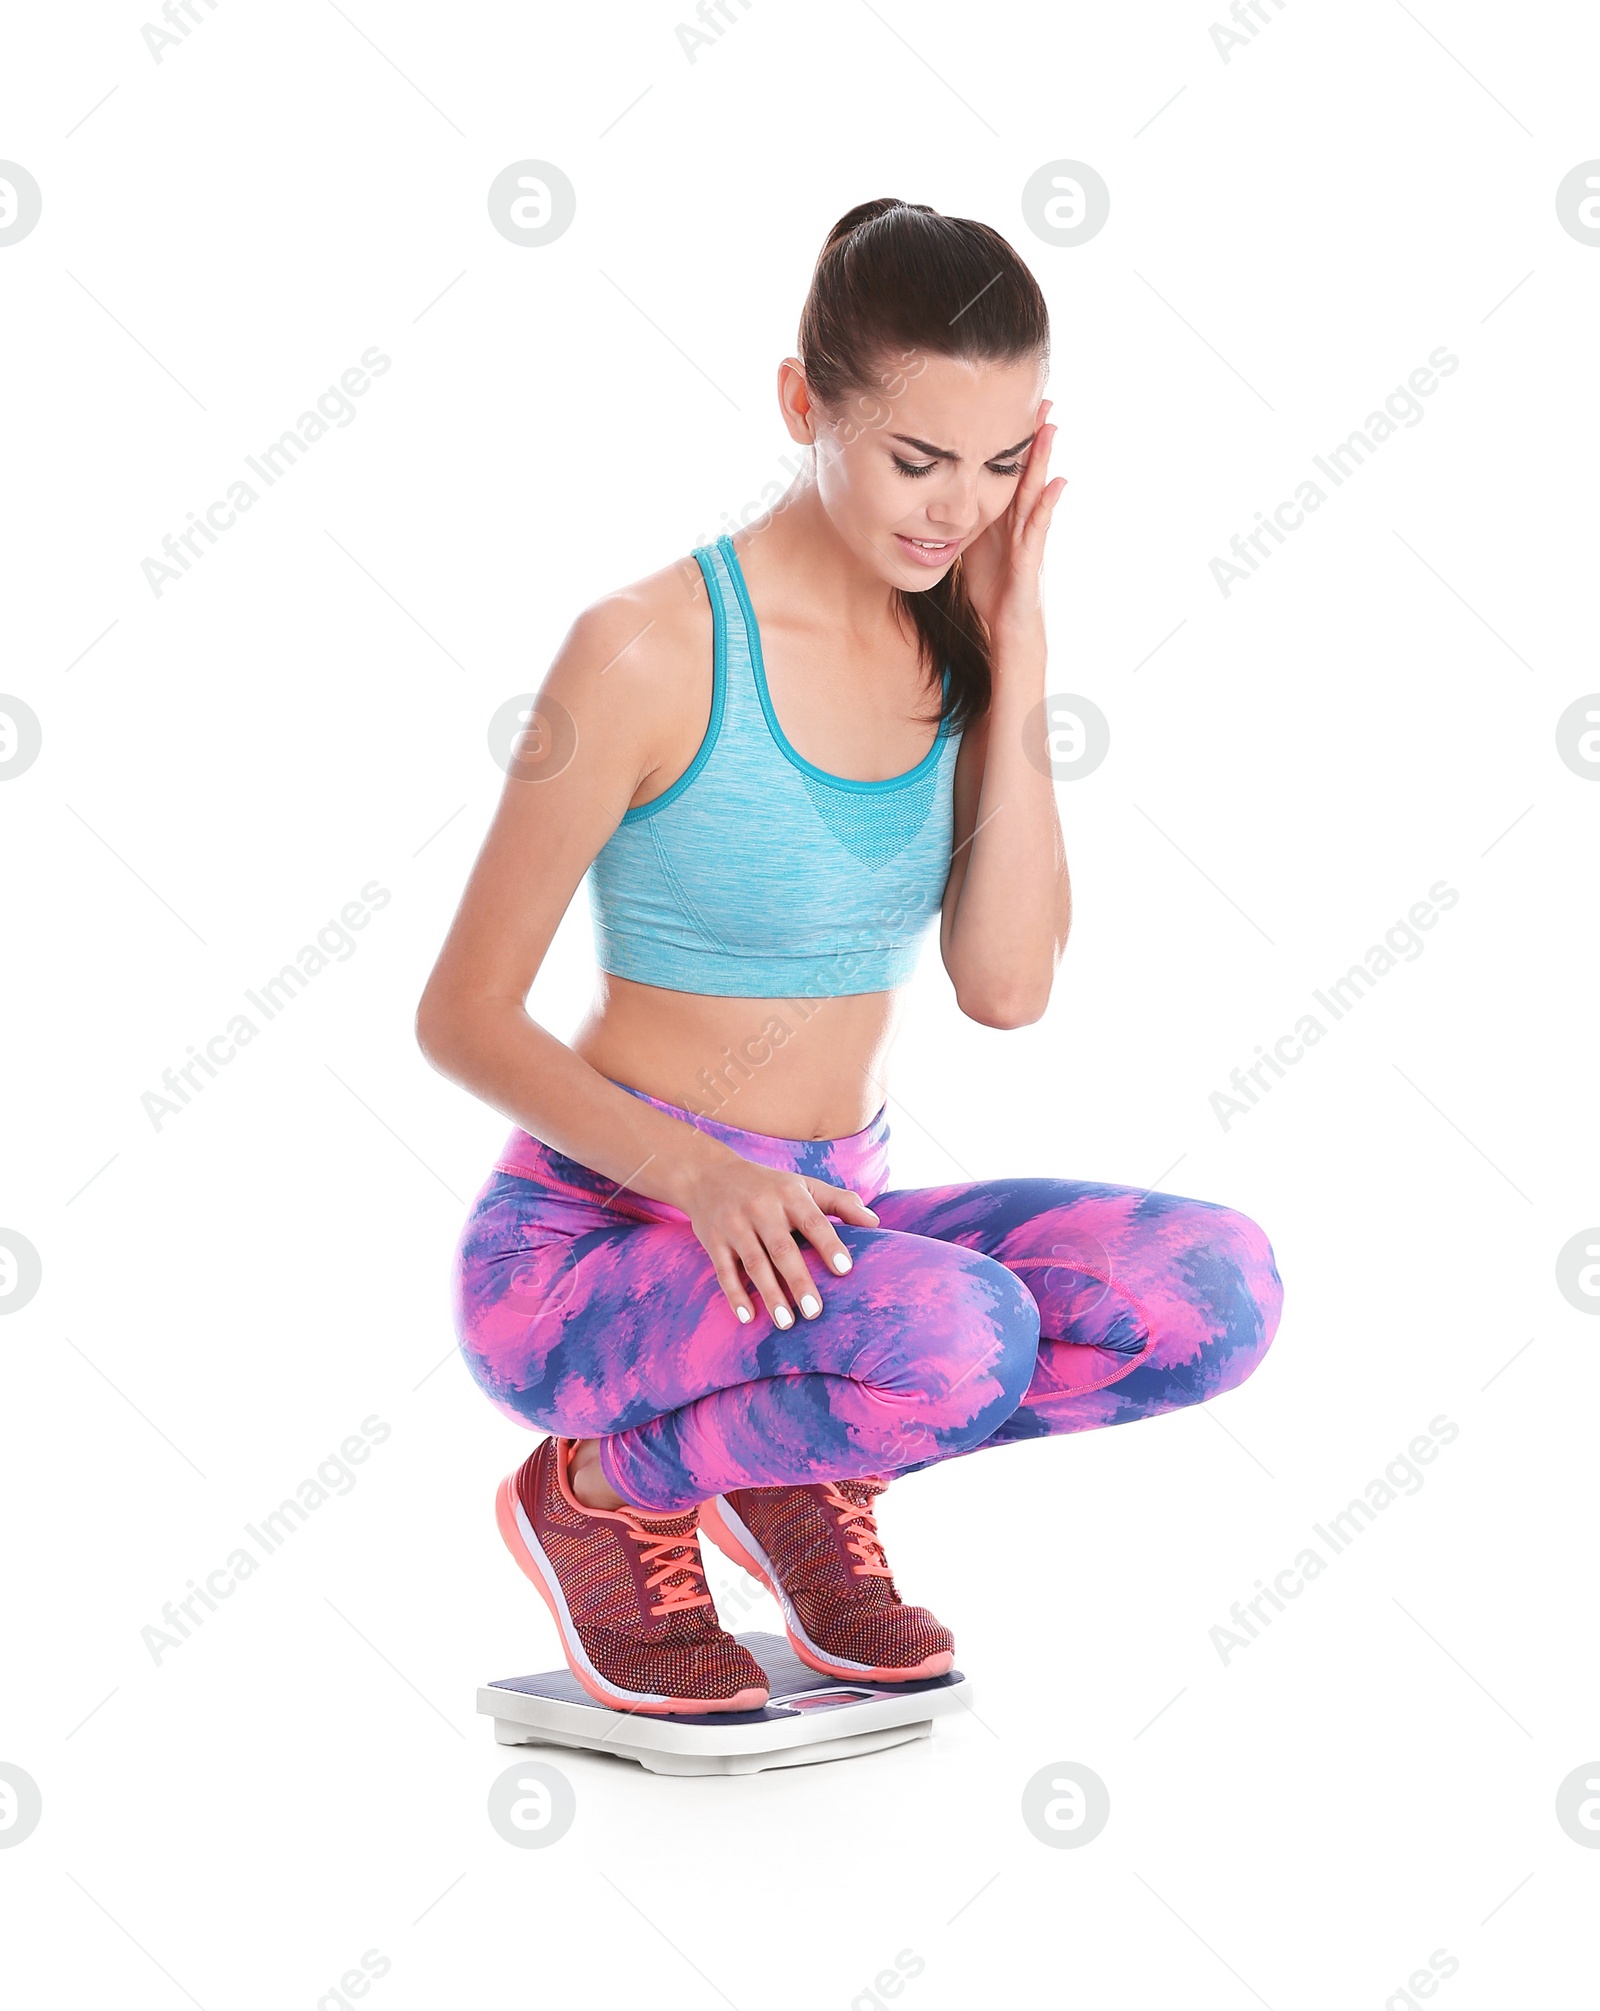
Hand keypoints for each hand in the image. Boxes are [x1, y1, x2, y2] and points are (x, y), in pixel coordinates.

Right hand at [681, 1152, 878, 1326]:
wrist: (708, 1174)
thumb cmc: (768, 1186)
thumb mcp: (803, 1185)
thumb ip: (840, 1202)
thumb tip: (876, 1223)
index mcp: (789, 1195)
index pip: (813, 1221)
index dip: (829, 1245)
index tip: (845, 1270)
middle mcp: (761, 1208)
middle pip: (782, 1248)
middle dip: (799, 1280)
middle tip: (815, 1312)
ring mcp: (734, 1225)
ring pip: (754, 1263)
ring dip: (770, 1295)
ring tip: (786, 1323)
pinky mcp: (713, 1241)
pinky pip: (723, 1271)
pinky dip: (735, 1295)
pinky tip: (748, 1318)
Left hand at [958, 398, 1066, 650]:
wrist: (1007, 628)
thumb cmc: (992, 589)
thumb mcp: (969, 546)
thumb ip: (962, 521)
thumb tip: (937, 501)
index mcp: (1002, 517)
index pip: (1007, 472)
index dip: (1010, 443)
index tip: (1012, 408)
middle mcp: (1019, 522)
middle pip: (1026, 472)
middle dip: (1034, 438)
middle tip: (1042, 400)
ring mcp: (1028, 538)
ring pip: (1035, 491)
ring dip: (1043, 460)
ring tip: (1052, 428)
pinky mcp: (1030, 559)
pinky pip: (1039, 528)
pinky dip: (1048, 505)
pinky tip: (1057, 482)